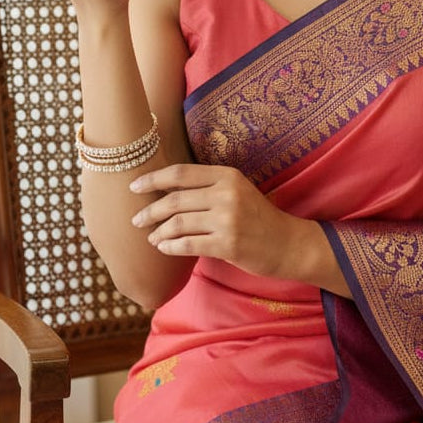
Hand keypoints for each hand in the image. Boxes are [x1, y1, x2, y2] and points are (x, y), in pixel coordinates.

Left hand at [130, 163, 311, 281]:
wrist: (287, 243)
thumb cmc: (257, 218)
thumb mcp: (237, 191)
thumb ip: (207, 187)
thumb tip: (165, 190)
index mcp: (227, 175)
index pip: (181, 173)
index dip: (153, 179)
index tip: (134, 187)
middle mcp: (227, 194)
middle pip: (175, 200)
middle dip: (150, 211)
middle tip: (136, 220)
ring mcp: (228, 220)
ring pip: (178, 224)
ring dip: (158, 232)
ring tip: (151, 238)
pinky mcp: (228, 244)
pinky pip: (188, 245)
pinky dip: (170, 247)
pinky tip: (164, 248)